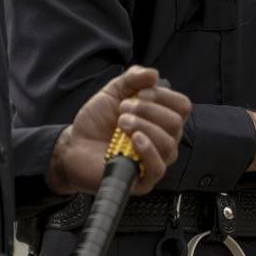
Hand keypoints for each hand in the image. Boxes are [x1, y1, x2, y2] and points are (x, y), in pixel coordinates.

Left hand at [47, 66, 191, 196]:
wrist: (74, 146)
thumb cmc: (96, 123)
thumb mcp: (113, 92)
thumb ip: (132, 78)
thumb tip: (153, 74)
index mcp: (161, 119)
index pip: (182, 106)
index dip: (163, 96)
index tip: (140, 93)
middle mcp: (163, 140)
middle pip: (176, 123)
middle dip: (148, 110)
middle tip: (123, 110)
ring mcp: (155, 161)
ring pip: (168, 144)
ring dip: (143, 127)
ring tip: (121, 123)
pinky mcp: (143, 180)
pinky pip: (158, 168)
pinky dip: (147, 150)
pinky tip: (134, 139)